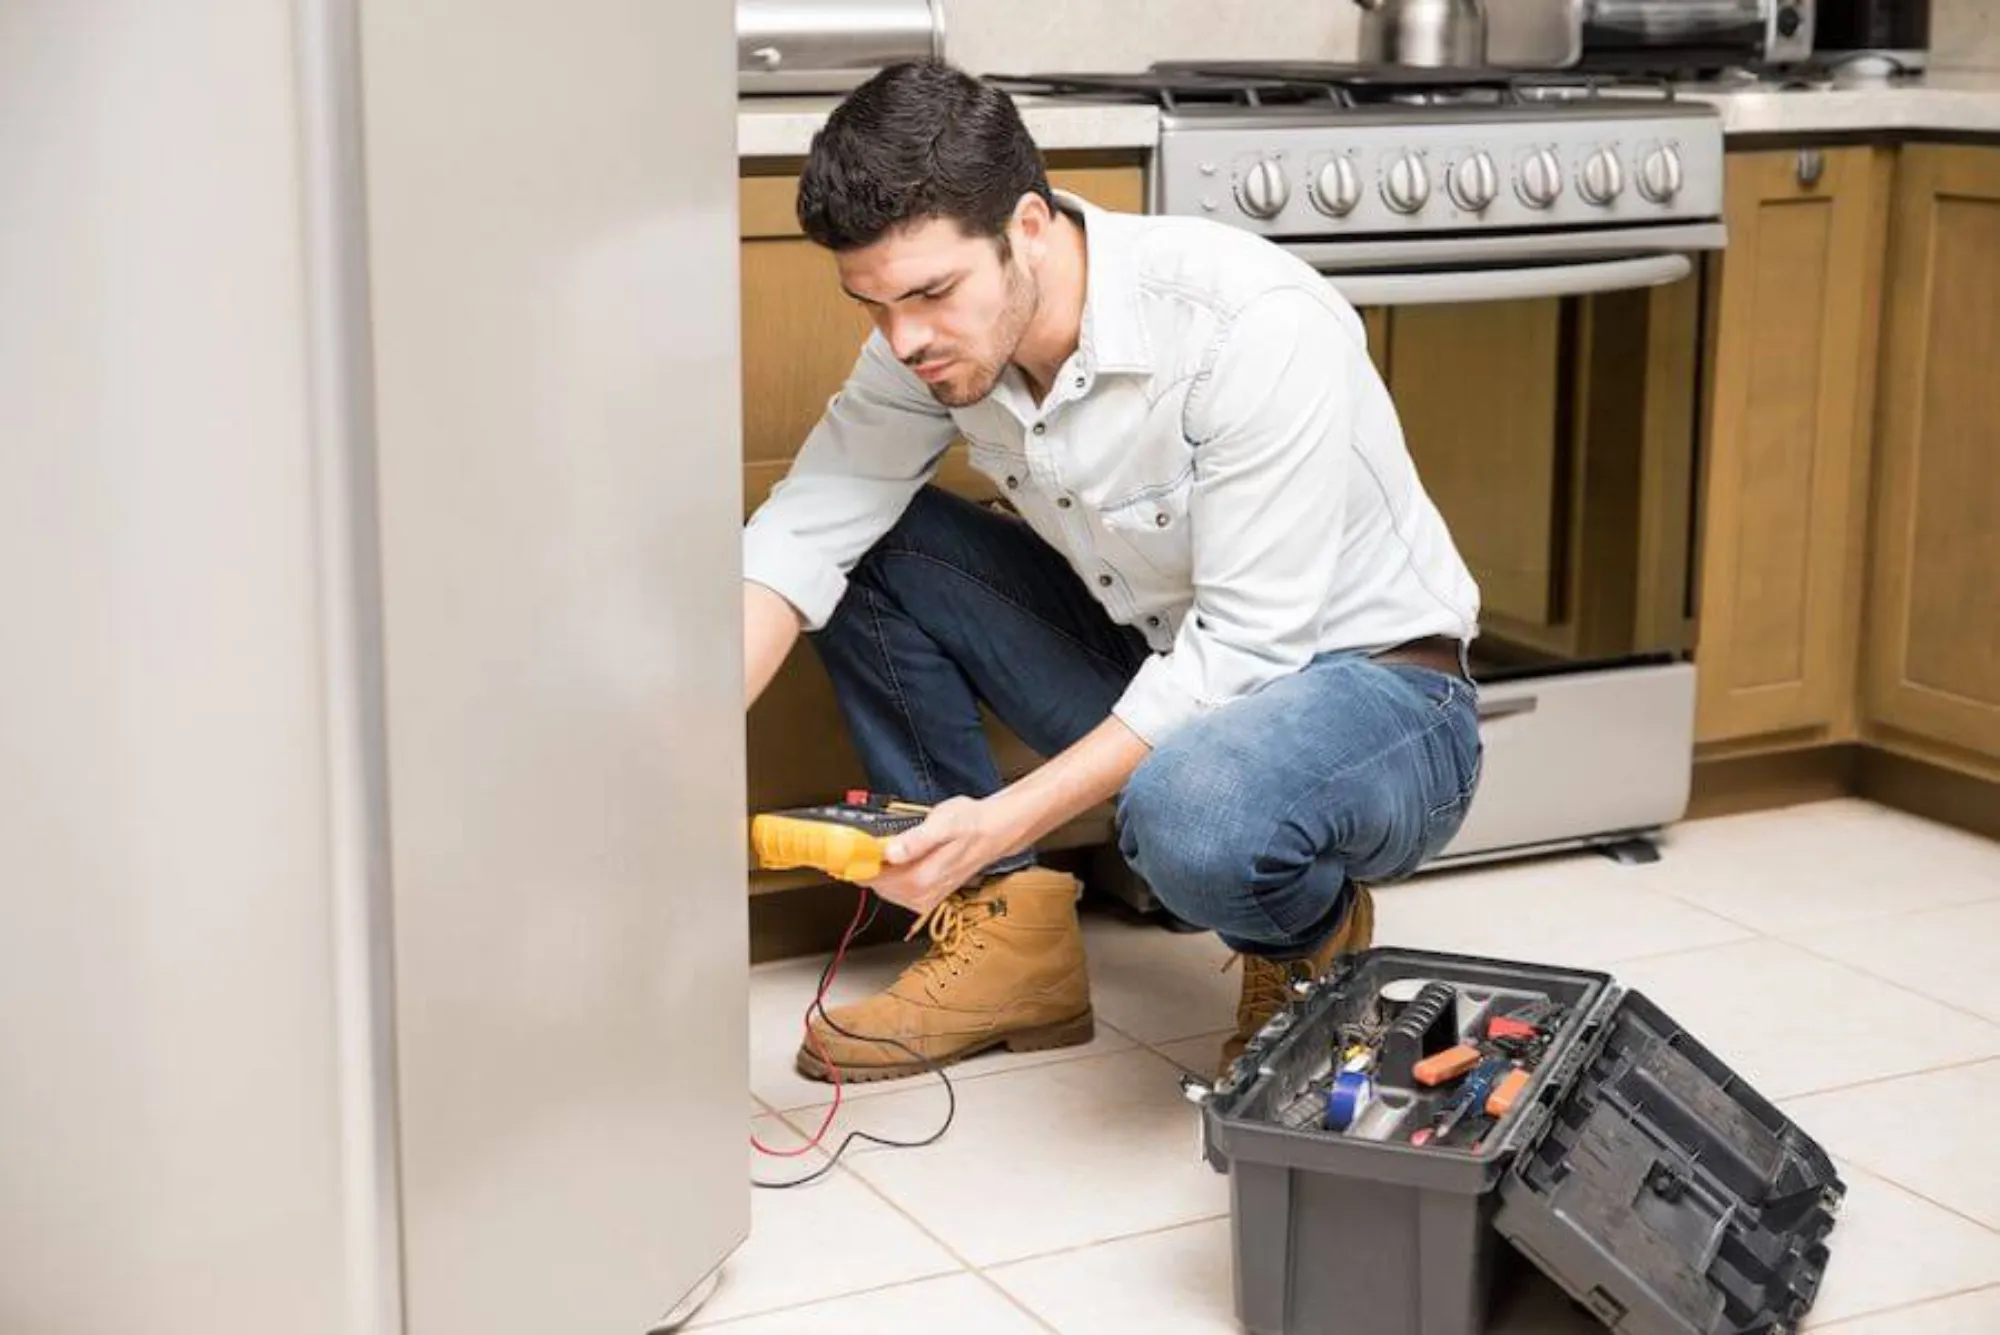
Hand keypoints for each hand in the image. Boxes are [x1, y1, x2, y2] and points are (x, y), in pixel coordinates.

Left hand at [866, 796, 1012, 917]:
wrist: (994, 832)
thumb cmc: (970, 824)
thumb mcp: (942, 823)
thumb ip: (915, 841)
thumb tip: (891, 853)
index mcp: (921, 879)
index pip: (872, 878)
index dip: (856, 862)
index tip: (845, 847)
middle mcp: (921, 895)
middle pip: (875, 885)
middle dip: (868, 863)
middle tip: (868, 839)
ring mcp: (923, 899)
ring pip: (884, 888)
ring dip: (880, 868)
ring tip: (888, 845)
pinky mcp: (926, 897)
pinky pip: (897, 890)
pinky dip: (891, 874)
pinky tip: (900, 857)